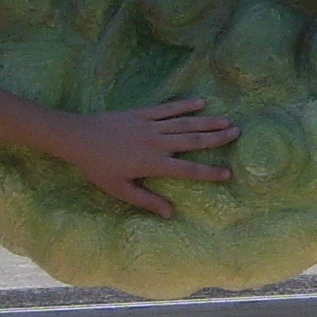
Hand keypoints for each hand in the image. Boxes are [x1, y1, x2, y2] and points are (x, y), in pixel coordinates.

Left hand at [51, 99, 239, 216]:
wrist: (79, 138)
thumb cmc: (98, 168)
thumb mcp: (120, 190)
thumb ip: (146, 201)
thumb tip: (170, 214)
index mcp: (153, 163)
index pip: (188, 169)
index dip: (209, 172)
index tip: (227, 173)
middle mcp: (157, 143)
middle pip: (193, 140)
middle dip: (217, 138)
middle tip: (237, 134)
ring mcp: (151, 125)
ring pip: (185, 123)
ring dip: (208, 121)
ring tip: (228, 120)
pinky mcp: (143, 113)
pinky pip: (168, 108)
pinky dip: (185, 105)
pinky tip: (201, 102)